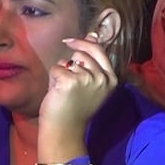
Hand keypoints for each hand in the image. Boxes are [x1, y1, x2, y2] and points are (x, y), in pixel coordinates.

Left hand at [38, 33, 117, 156]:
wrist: (65, 130)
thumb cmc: (76, 107)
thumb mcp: (92, 83)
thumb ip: (94, 60)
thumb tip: (93, 34)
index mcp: (111, 79)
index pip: (99, 50)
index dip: (83, 43)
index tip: (70, 41)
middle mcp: (102, 78)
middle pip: (82, 52)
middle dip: (71, 61)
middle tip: (68, 79)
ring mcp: (87, 79)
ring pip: (67, 61)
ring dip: (62, 73)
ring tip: (64, 91)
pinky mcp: (70, 81)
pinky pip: (56, 68)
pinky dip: (53, 79)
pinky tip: (57, 92)